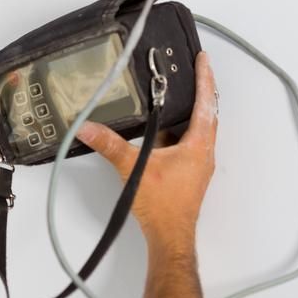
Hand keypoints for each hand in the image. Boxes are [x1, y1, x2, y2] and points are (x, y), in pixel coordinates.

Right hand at [76, 52, 218, 250]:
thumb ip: (110, 145)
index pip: (206, 103)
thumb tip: (89, 128)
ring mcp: (198, 164)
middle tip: (196, 71)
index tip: (203, 60)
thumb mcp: (134, 169)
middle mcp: (203, 152)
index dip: (205, 78)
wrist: (170, 237)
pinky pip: (189, 144)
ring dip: (191, 111)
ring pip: (199, 129)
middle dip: (202, 90)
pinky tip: (163, 131)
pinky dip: (180, 131)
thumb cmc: (162, 208)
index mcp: (198, 145)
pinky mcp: (190, 174)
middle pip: (208, 113)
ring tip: (178, 95)